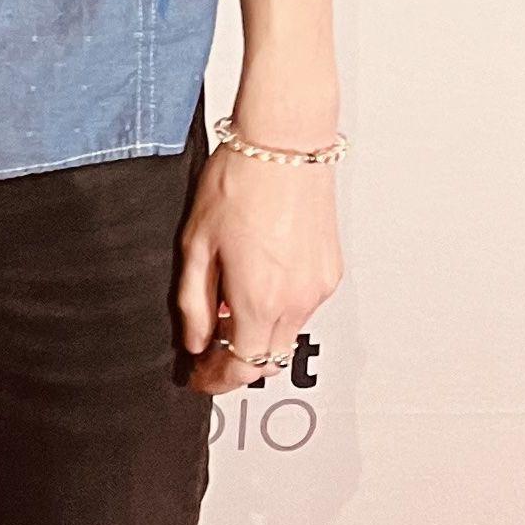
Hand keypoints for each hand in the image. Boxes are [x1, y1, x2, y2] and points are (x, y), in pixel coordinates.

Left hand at [175, 136, 343, 392]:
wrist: (284, 145)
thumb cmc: (238, 182)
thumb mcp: (196, 245)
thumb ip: (193, 302)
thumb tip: (194, 340)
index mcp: (259, 299)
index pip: (241, 367)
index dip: (216, 379)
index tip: (199, 377)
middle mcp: (296, 300)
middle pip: (267, 359)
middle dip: (236, 363)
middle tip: (208, 353)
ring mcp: (318, 288)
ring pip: (286, 335)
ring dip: (257, 335)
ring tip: (225, 310)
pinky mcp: (330, 272)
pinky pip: (302, 308)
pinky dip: (277, 310)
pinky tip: (254, 284)